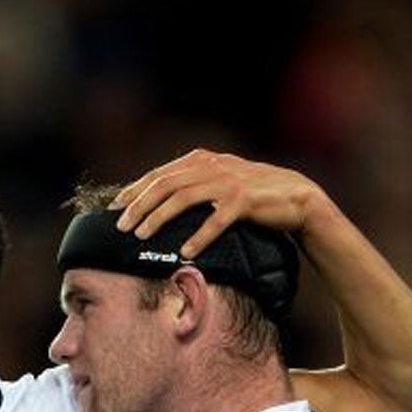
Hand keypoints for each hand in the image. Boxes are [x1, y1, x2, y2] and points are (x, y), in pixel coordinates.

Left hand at [113, 150, 329, 258]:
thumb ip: (193, 184)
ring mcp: (228, 182)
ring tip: (143, 236)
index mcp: (202, 160)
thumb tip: (157, 201)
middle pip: (165, 184)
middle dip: (139, 205)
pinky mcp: (244, 201)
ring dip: (159, 218)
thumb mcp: (220, 181)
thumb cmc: (254, 195)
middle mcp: (212, 166)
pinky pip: (216, 220)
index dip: (135, 190)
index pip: (160, 173)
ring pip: (184, 199)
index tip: (114, 208)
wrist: (296, 197)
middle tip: (121, 226)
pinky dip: (199, 236)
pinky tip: (185, 252)